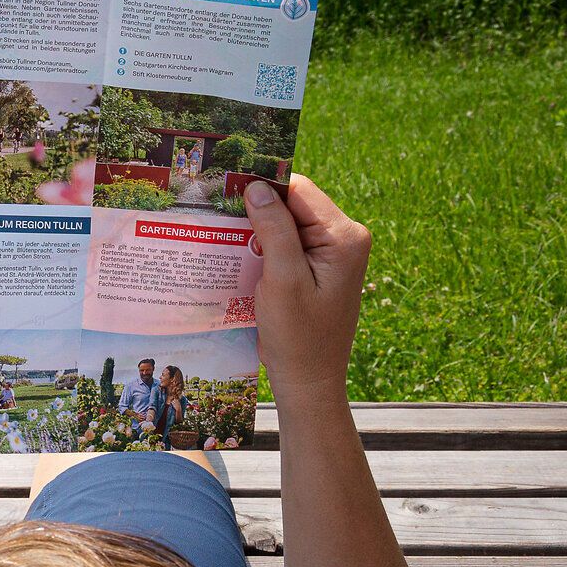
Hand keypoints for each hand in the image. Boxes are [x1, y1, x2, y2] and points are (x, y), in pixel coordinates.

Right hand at [242, 175, 369, 406]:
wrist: (309, 379)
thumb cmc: (298, 336)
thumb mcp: (282, 280)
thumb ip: (274, 230)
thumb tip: (257, 186)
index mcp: (344, 237)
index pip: (299, 190)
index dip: (263, 189)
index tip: (226, 195)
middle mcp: (344, 238)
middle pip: (293, 203)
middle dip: (259, 210)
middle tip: (222, 221)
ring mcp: (333, 253)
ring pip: (288, 222)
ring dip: (258, 229)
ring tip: (228, 239)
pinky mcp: (319, 266)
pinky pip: (289, 241)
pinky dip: (264, 245)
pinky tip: (242, 256)